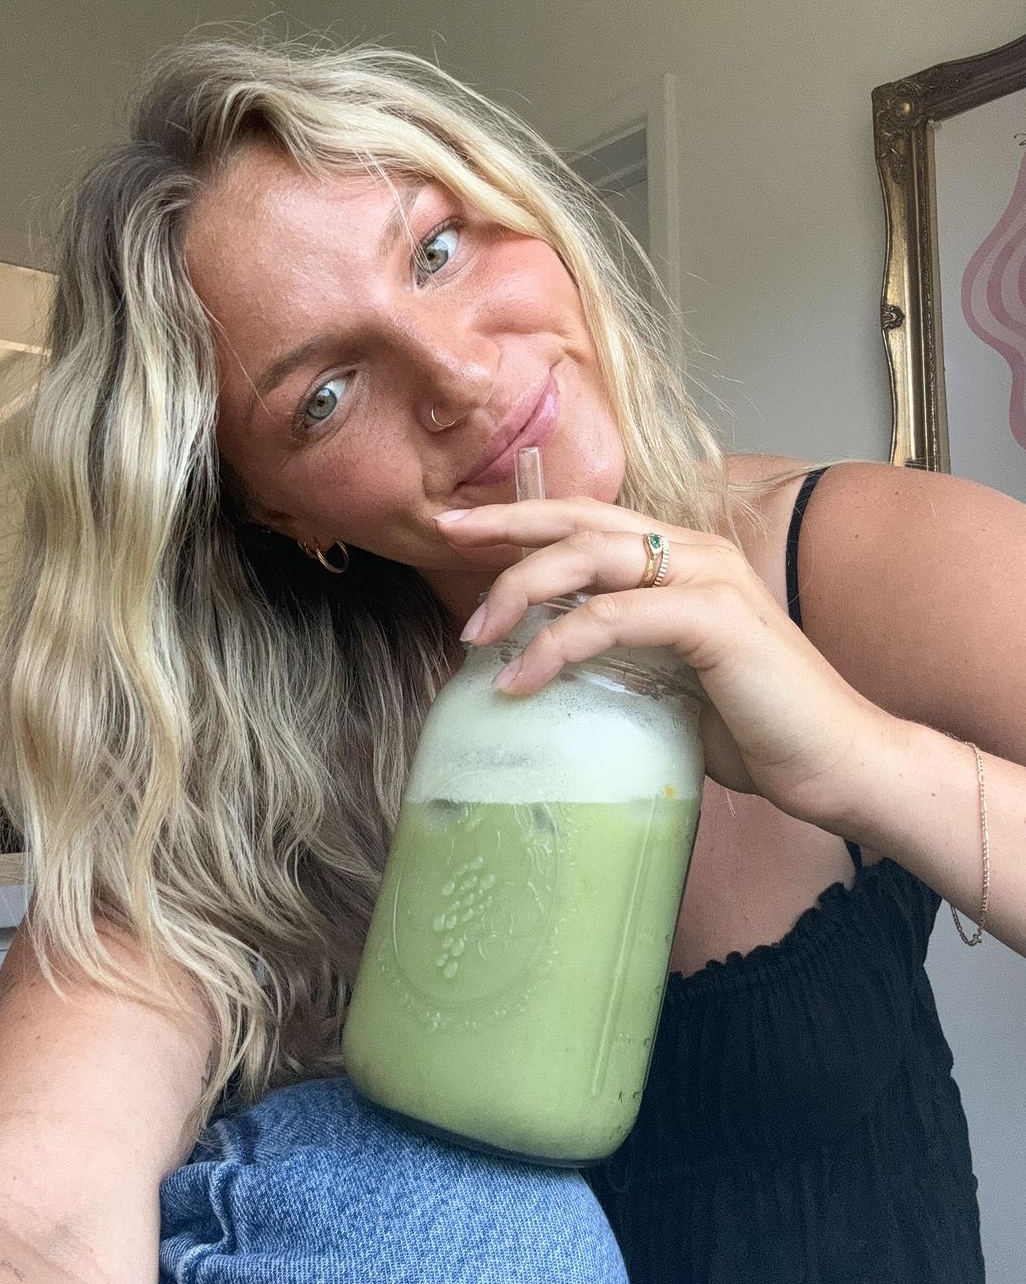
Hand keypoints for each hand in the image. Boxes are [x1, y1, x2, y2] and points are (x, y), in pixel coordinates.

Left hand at [435, 496, 887, 828]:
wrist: (838, 765)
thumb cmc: (758, 730)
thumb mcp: (672, 681)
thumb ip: (622, 656)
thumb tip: (546, 667)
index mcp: (687, 560)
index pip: (592, 521)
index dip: (524, 518)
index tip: (459, 529)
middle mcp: (698, 553)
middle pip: (582, 520)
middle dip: (506, 526)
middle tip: (445, 534)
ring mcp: (709, 580)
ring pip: (591, 558)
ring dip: (522, 591)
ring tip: (477, 635)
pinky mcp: (714, 619)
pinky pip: (614, 618)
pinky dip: (559, 646)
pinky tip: (522, 680)